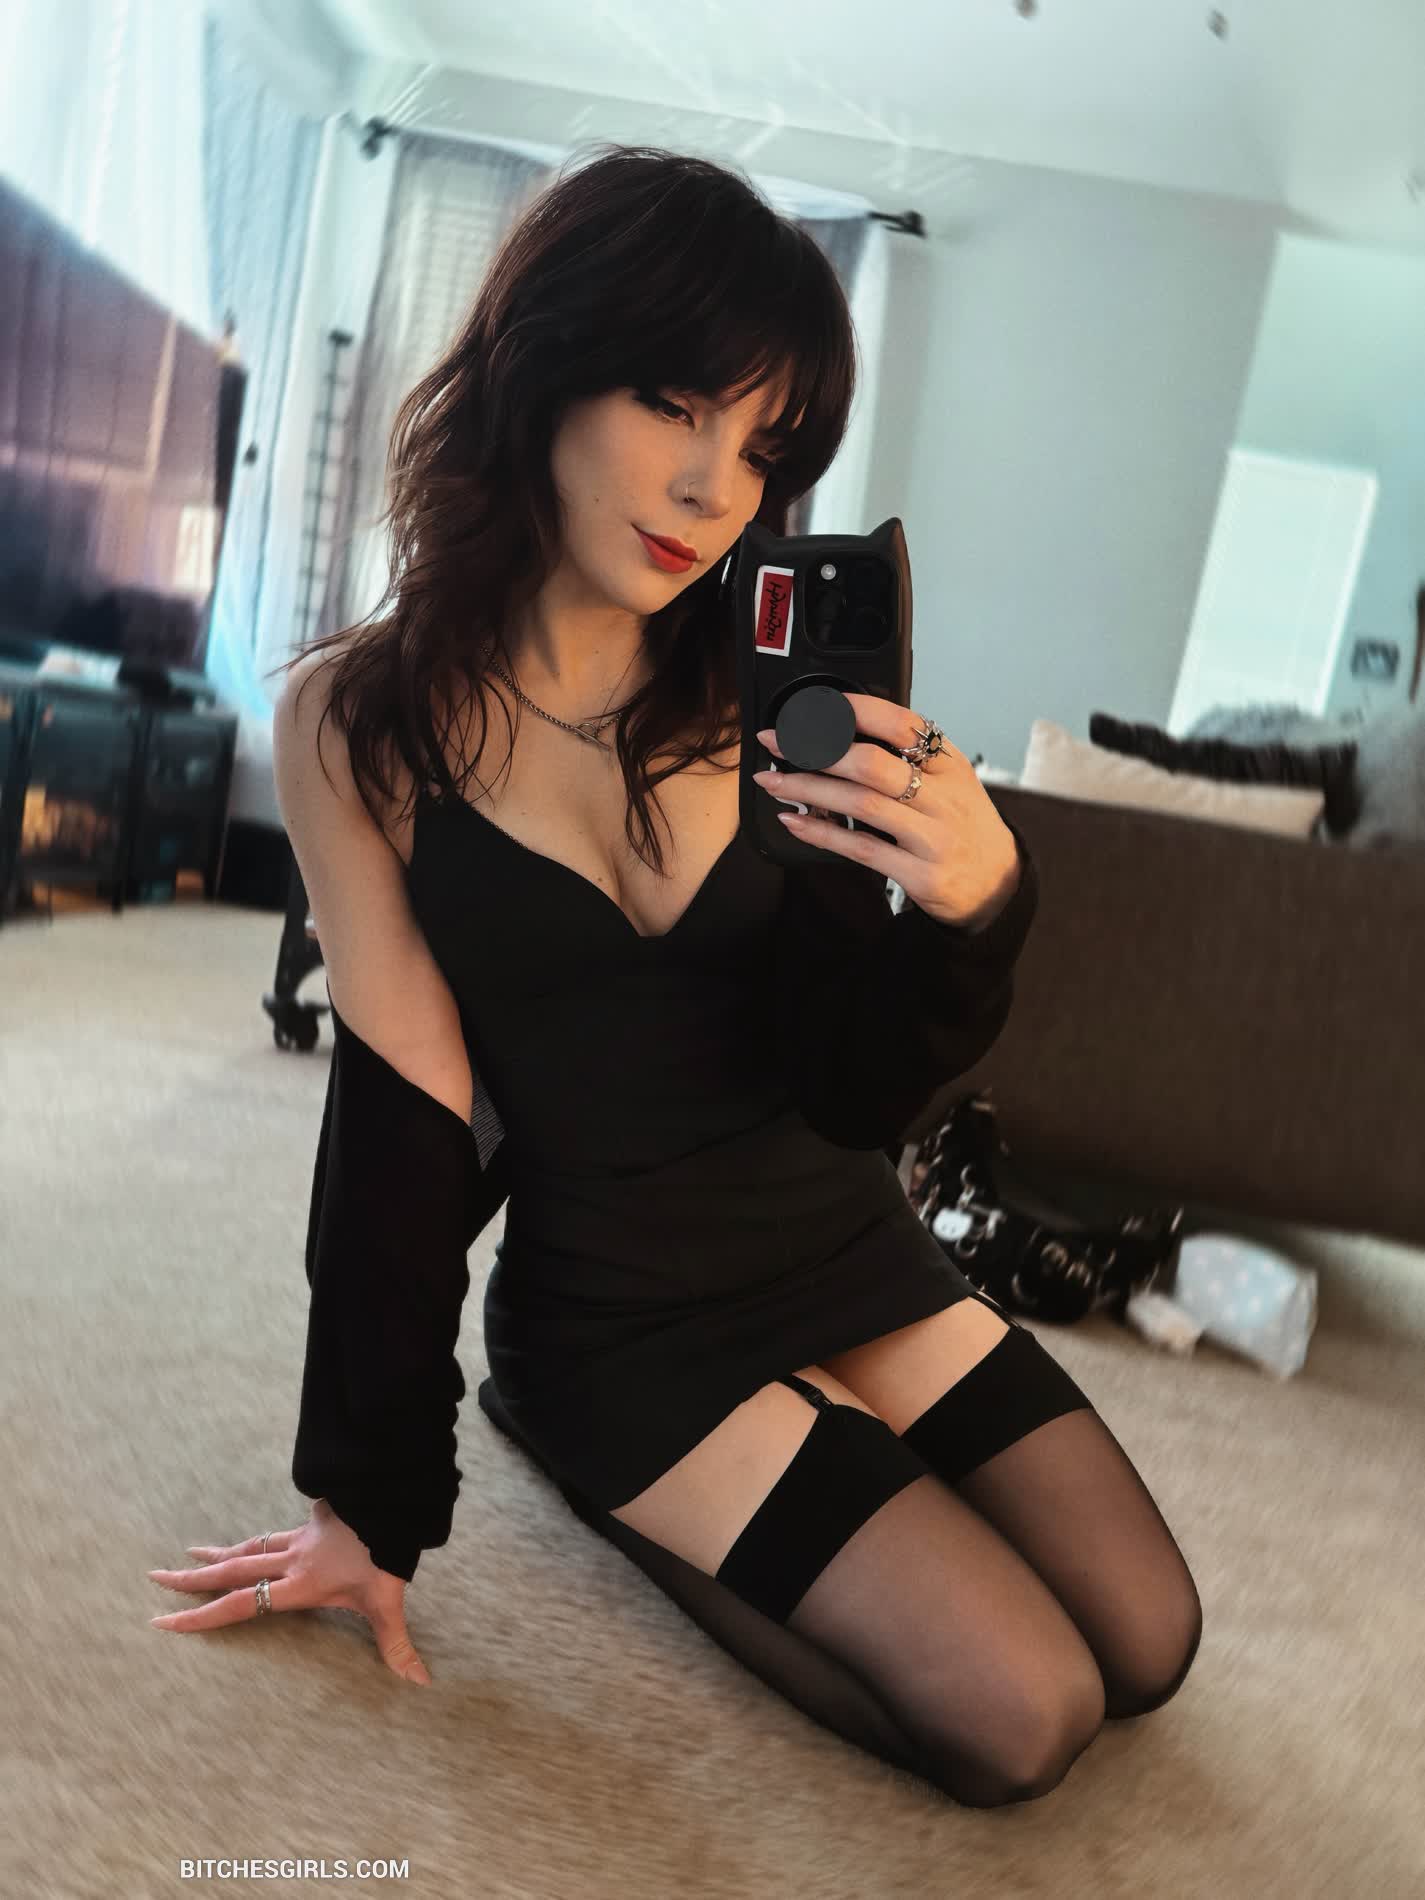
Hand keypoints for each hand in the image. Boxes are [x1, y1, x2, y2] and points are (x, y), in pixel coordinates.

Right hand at [146, 1499, 431, 1684]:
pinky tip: (258, 1536)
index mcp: (300, 1585)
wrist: (396, 1504)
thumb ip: (397, 1646)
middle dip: (192, 1578)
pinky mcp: (315, 1517)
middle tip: (156, 1577)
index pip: (241, 1604)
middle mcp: (292, 1560)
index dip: (201, 1616)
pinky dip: (262, 1536)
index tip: (165, 1620)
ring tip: (192, 1553)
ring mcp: (301, 1536)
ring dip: (220, 1553)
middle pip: (232, 1569)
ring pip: (251, 1545)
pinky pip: (280, 1529)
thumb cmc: (388, 1557)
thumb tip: (419, 1682)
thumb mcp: (389, 1604)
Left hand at [751, 692, 1020, 928]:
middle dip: (816, 748)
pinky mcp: (920, 875)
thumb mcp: (951, 781)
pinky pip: (861, 850)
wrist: (998, 885)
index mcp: (950, 764)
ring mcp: (933, 838)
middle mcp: (944, 797)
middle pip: (873, 764)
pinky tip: (794, 821)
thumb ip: (910, 756)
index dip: (854, 710)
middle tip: (776, 741)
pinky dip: (821, 833)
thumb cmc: (961, 825)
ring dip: (808, 789)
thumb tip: (843, 729)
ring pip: (861, 804)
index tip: (813, 707)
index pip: (902, 724)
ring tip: (772, 781)